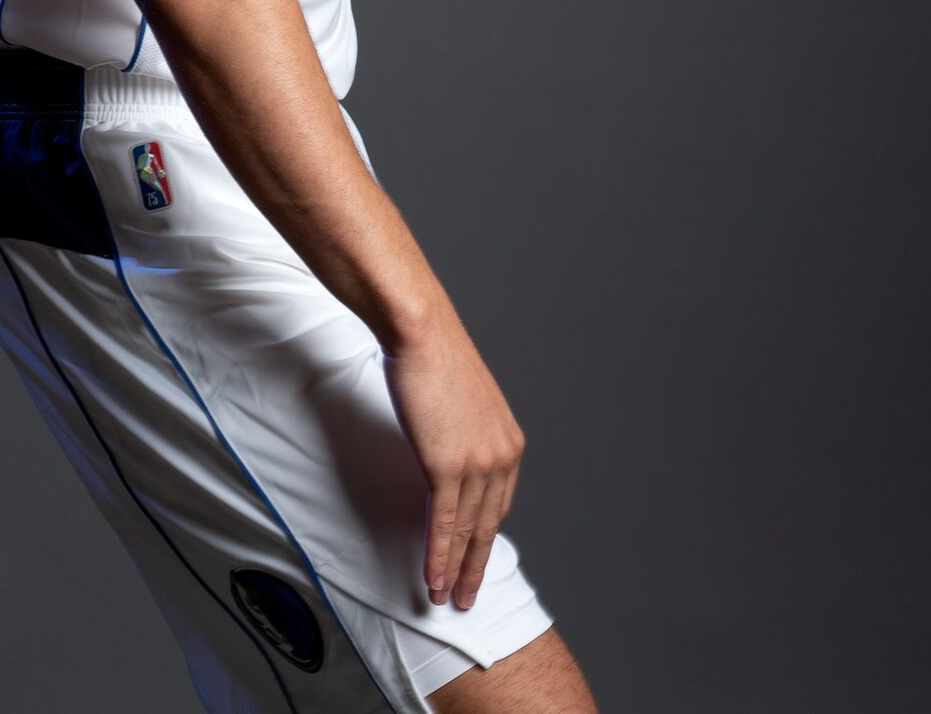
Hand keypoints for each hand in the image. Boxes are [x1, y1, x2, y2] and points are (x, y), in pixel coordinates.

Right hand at [381, 324, 525, 612]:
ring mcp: (478, 464)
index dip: (486, 535)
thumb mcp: (462, 401)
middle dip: (477, 565)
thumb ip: (462, 432)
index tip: (475, 557)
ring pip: (468, 532)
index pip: (499, 502)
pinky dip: (440, 556)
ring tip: (446, 599)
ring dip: (457, 571)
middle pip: (489, 525)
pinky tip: (434, 579)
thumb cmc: (433, 355)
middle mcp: (502, 456)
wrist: (422, 332)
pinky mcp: (449, 466)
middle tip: (468, 597)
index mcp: (509, 442)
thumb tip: (446, 445)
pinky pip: (445, 523)